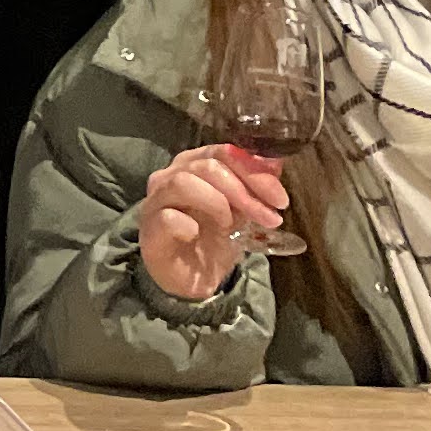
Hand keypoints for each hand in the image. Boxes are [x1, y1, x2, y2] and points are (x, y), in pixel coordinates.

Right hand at [138, 142, 288, 302]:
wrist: (194, 278)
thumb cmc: (215, 239)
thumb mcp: (244, 211)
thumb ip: (255, 186)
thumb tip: (275, 163)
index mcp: (194, 165)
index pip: (223, 152)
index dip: (253, 170)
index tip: (279, 198)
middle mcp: (171, 175)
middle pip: (206, 165)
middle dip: (243, 190)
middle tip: (269, 217)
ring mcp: (157, 201)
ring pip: (183, 183)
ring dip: (218, 203)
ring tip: (232, 225)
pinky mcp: (150, 228)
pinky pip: (167, 217)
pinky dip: (187, 224)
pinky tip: (197, 234)